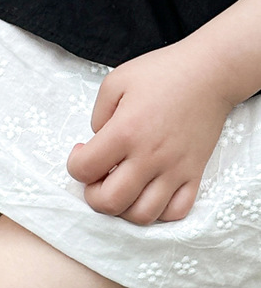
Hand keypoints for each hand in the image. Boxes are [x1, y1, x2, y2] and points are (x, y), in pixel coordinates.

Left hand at [66, 42, 233, 224]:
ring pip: (142, 215)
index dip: (75, 164)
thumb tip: (96, 145)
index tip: (83, 151)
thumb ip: (97, 116)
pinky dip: (160, 212)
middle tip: (99, 177)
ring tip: (124, 187)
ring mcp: (173, 169)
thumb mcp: (116, 82)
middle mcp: (149, 157)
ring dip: (124, 209)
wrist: (211, 72)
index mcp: (125, 132)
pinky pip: (176, 212)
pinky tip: (150, 193)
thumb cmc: (163, 73)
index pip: (83, 170)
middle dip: (94, 195)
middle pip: (109, 202)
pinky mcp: (193, 174)